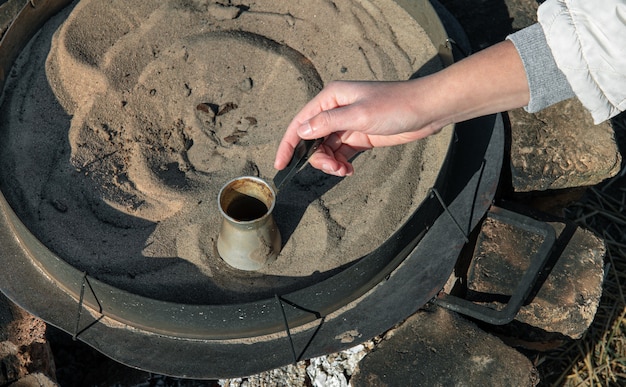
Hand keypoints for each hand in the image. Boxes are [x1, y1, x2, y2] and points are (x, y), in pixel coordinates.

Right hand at [274, 79, 443, 176]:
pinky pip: (341, 153)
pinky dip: (341, 163)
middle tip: (333, 168)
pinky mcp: (360, 136)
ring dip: (331, 163)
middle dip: (317, 158)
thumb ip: (327, 123)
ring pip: (327, 149)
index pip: (301, 123)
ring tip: (344, 171)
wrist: (426, 110)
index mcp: (331, 98)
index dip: (288, 144)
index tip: (280, 165)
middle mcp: (336, 110)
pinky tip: (349, 170)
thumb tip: (301, 131)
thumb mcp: (358, 115)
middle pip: (312, 139)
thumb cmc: (394, 106)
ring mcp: (348, 124)